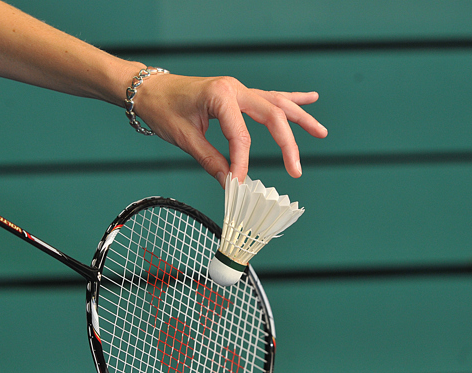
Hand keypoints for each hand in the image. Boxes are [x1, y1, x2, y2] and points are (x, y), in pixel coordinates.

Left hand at [135, 74, 326, 185]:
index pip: (240, 135)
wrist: (150, 89)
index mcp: (220, 96)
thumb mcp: (183, 138)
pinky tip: (311, 99)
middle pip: (271, 116)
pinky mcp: (239, 94)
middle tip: (296, 170)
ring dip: (300, 118)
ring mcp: (239, 89)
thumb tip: (230, 184)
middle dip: (287, 144)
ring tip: (321, 133)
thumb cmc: (163, 109)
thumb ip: (210, 160)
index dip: (242, 162)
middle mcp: (235, 89)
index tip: (240, 183)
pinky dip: (291, 100)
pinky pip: (270, 97)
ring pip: (278, 104)